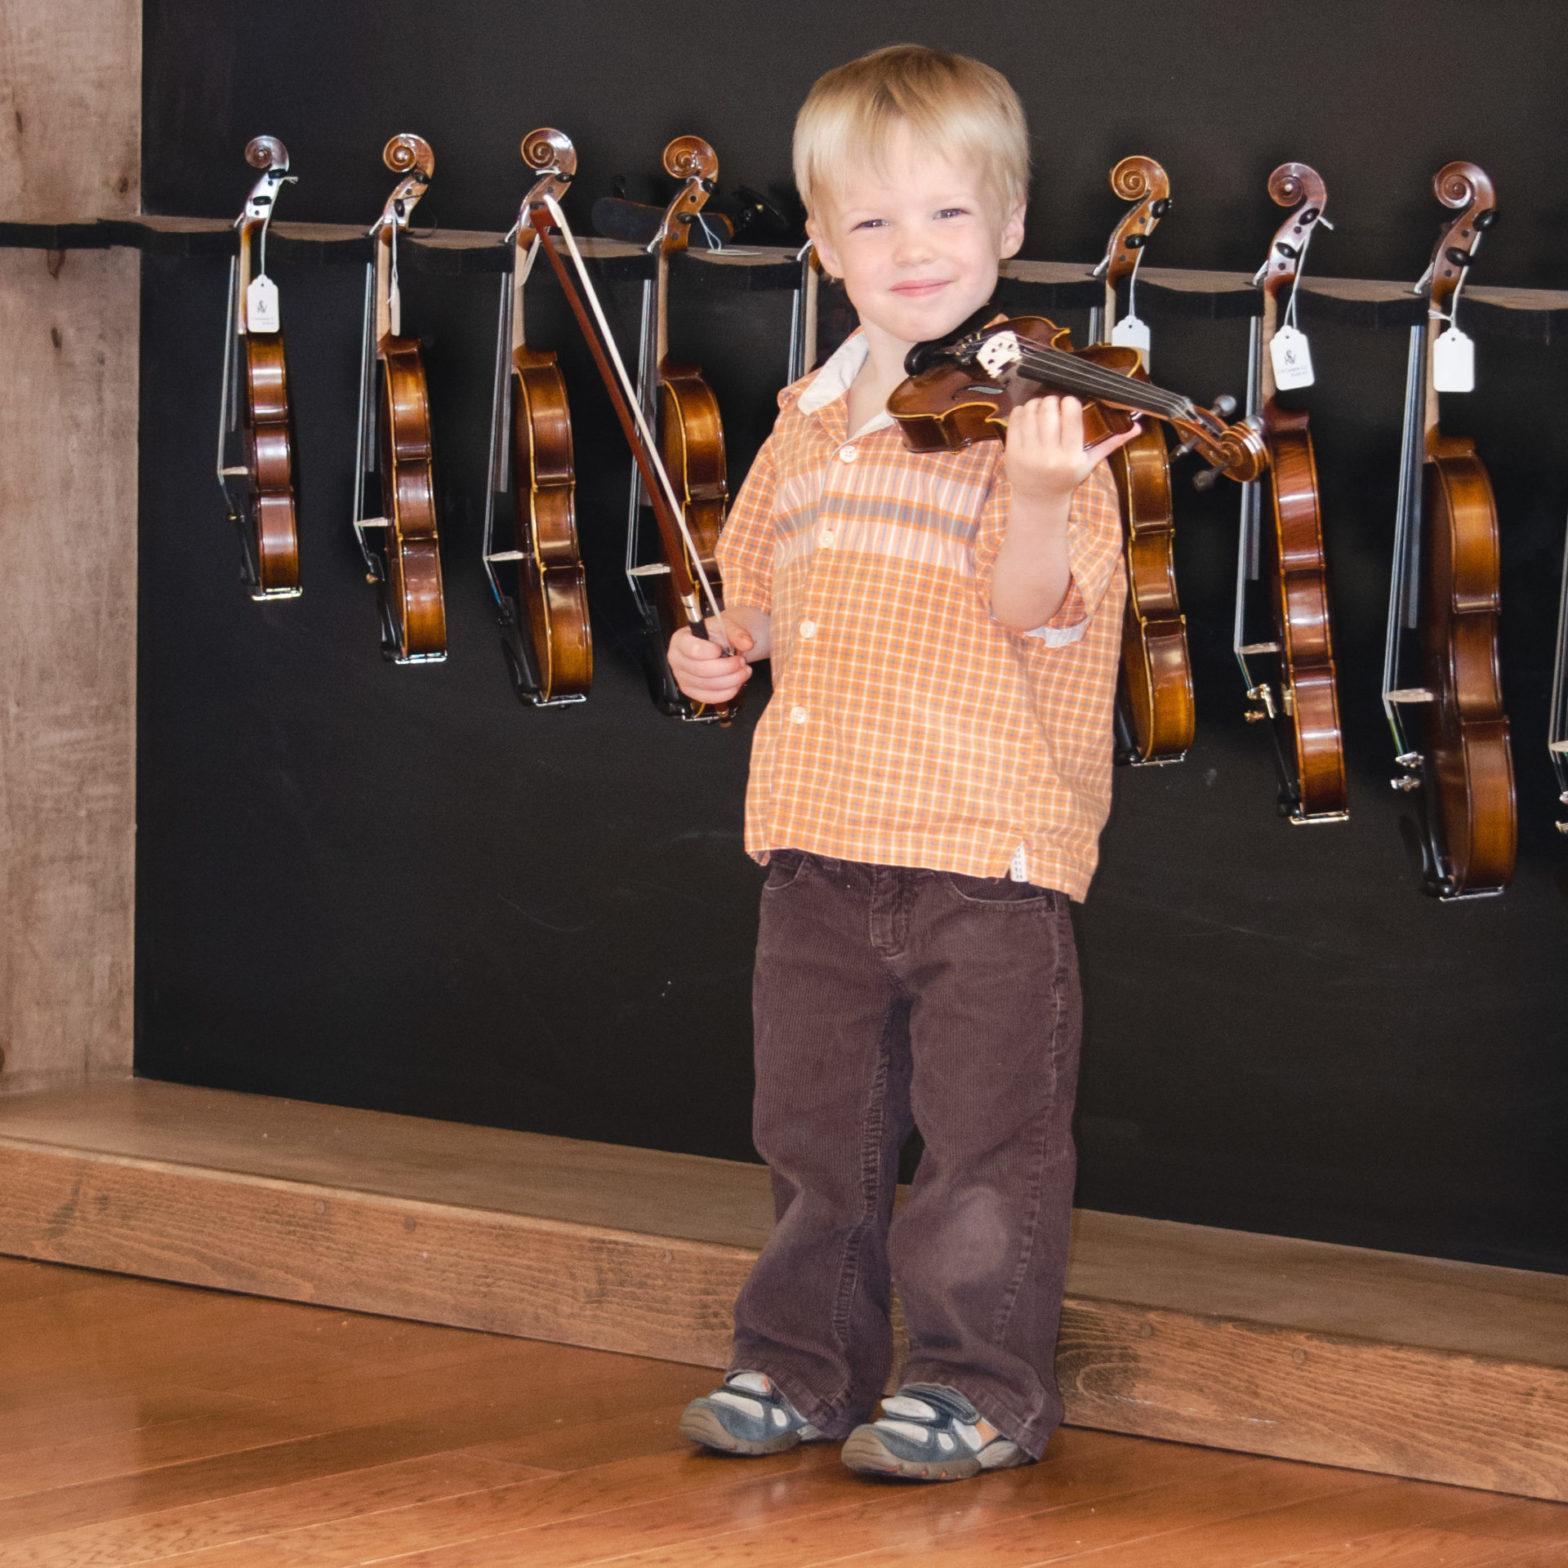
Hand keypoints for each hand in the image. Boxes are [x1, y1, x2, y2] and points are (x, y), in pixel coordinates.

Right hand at [667, 615, 754, 705]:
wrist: (716, 645)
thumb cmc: (715, 635)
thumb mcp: (725, 626)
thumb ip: (736, 633)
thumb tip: (747, 643)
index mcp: (680, 640)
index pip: (693, 650)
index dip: (712, 651)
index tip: (722, 649)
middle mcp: (677, 660)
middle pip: (702, 670)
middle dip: (728, 667)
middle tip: (741, 661)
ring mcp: (683, 678)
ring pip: (709, 685)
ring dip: (732, 679)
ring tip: (743, 671)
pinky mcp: (692, 692)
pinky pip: (711, 697)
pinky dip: (728, 691)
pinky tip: (737, 682)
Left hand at [1004, 396, 1139, 506]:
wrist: (1040, 499)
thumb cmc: (1066, 477)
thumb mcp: (1089, 463)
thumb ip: (1111, 443)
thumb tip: (1137, 428)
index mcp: (1071, 456)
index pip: (1070, 414)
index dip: (1069, 402)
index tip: (1069, 404)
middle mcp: (1050, 456)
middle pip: (1049, 410)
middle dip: (1052, 400)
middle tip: (1054, 404)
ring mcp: (1029, 455)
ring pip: (1031, 412)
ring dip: (1036, 404)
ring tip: (1041, 408)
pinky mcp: (1013, 453)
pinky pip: (1016, 419)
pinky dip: (1022, 411)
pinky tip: (1029, 415)